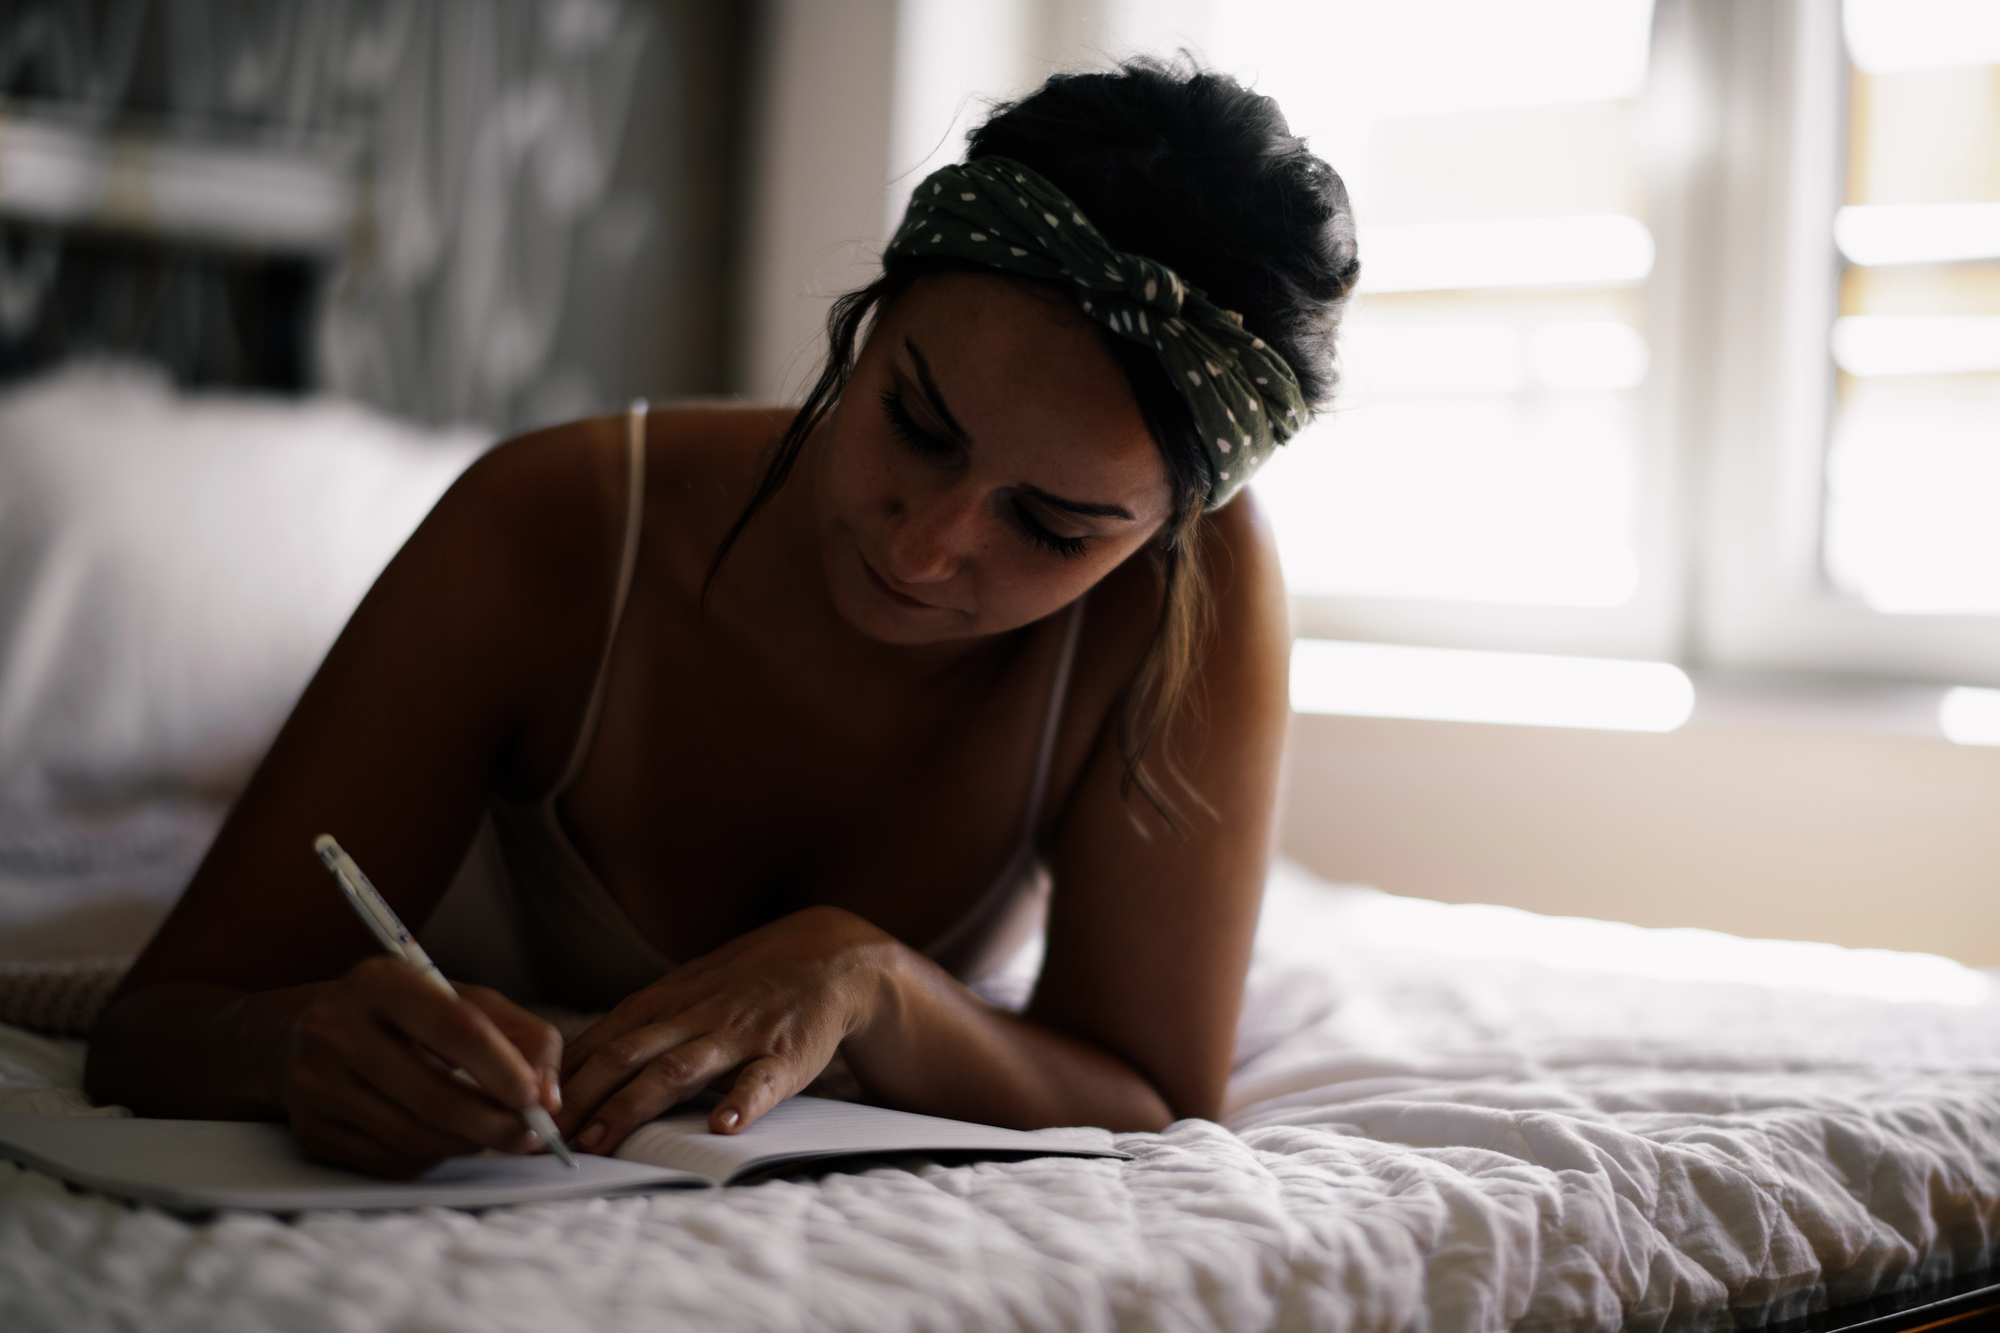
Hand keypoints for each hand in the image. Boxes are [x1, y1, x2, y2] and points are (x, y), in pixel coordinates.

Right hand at [279, 956, 563, 1177]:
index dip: (504, 1069)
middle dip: (496, 1124)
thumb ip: (521, 1035)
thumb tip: (548, 1097)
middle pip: (435, 1097)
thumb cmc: (407, 1015)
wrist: (309, 1034)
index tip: (537, 1098)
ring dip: (470, 1146)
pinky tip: (446, 1139)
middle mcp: (337, 1029)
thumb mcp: (464, 1001)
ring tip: (494, 1133)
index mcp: (380, 981)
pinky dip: (434, 1158)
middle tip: (532, 1134)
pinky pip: (391, 1163)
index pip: (456, 1028)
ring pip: (416, 1139)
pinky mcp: (311, 1130)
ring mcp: (316, 1084)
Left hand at [557, 905, 896, 1151]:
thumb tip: (566, 1071)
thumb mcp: (682, 995)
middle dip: (579, 1098)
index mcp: (661, 1004)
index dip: (556, 1080)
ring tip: (602, 1140)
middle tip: (544, 1139)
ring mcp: (736, 1034)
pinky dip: (742, 1103)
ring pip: (677, 1070)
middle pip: (624, 1056)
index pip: (596, 1043)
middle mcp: (691, 1016)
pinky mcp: (783, 1054)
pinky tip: (725, 1126)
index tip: (518, 1114)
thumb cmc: (743, 985)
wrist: (827, 956)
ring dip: (635, 1105)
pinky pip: (760, 1080)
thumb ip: (632, 1031)